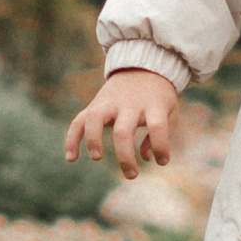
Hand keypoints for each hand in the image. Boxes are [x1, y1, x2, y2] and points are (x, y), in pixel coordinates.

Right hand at [65, 68, 181, 175]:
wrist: (142, 66)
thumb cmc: (158, 96)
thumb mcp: (169, 111)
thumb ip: (163, 134)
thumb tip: (146, 158)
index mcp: (153, 104)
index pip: (157, 127)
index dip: (161, 147)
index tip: (162, 161)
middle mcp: (129, 104)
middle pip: (123, 131)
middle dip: (125, 156)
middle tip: (131, 175)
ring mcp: (109, 103)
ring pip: (95, 119)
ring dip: (93, 139)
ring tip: (97, 157)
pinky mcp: (95, 105)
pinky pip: (79, 121)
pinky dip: (72, 139)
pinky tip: (71, 158)